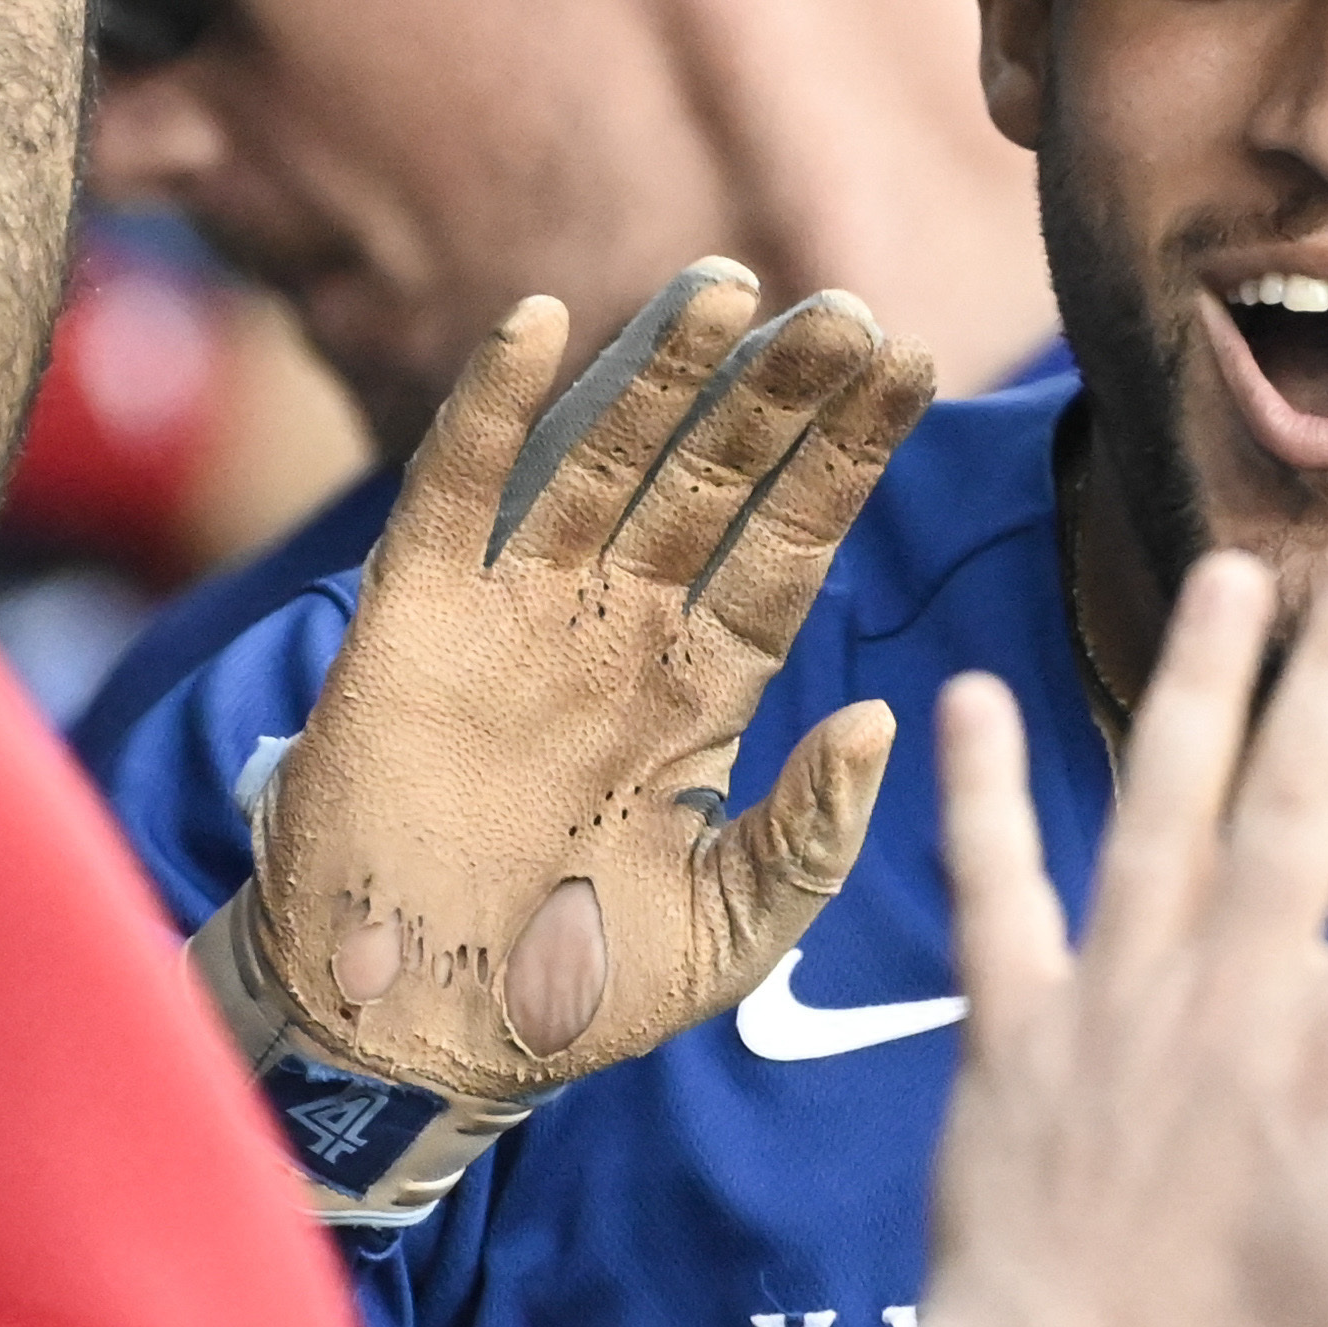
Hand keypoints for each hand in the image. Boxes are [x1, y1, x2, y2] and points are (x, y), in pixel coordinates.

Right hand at [245, 264, 935, 1100]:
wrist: (413, 1038)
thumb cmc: (579, 992)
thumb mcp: (729, 933)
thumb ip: (810, 835)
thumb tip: (881, 720)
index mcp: (702, 689)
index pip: (790, 546)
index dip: (847, 458)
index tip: (914, 366)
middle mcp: (618, 631)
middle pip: (714, 482)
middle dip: (780, 396)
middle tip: (848, 309)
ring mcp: (517, 616)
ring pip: (602, 462)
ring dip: (661, 373)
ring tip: (732, 288)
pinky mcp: (414, 621)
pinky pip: (454, 492)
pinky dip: (486, 406)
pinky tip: (536, 323)